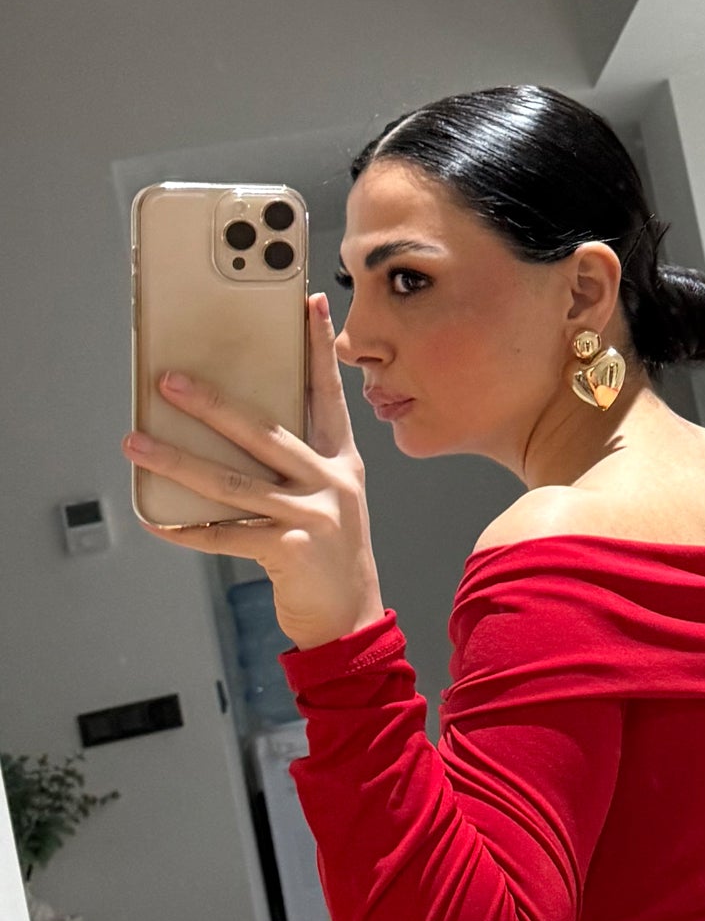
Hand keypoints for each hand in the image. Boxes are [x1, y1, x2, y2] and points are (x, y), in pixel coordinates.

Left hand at [122, 293, 386, 650]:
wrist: (352, 618)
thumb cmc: (329, 553)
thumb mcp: (327, 498)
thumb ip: (293, 462)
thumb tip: (226, 429)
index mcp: (341, 461)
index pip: (327, 394)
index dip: (317, 348)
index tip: (307, 303)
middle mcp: (330, 483)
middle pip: (263, 432)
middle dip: (211, 403)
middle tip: (167, 380)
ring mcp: (311, 516)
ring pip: (232, 482)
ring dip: (177, 460)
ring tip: (136, 441)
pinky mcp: (289, 550)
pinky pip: (223, 535)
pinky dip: (184, 529)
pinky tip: (154, 518)